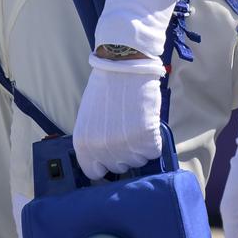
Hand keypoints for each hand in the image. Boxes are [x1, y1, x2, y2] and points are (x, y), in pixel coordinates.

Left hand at [72, 0, 191, 178]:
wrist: (123, 64)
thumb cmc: (105, 88)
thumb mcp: (88, 118)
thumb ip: (93, 141)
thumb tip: (103, 161)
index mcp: (83, 145)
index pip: (94, 173)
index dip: (105, 164)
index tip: (113, 154)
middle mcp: (102, 150)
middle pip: (119, 167)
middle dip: (124, 152)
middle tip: (126, 129)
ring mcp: (124, 146)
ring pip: (138, 160)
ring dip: (140, 146)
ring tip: (136, 122)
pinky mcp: (146, 138)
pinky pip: (154, 151)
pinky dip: (154, 140)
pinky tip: (147, 122)